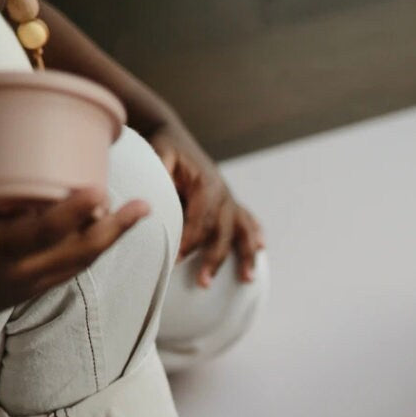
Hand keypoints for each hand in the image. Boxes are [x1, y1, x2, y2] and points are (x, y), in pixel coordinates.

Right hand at [0, 131, 148, 336]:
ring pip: (80, 264)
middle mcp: (18, 276)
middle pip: (79, 254)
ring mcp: (28, 287)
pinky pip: (71, 270)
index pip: (41, 235)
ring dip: (110, 239)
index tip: (99, 191)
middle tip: (145, 205)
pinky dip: (92, 250)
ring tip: (136, 213)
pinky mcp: (31, 291)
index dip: (72, 214)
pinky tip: (107, 232)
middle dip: (115, 230)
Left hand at [146, 118, 264, 286]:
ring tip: (246, 278)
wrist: (172, 134)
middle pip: (223, 232)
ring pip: (241, 231)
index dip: (190, 240)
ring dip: (245, 256)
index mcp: (207, 185)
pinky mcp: (230, 202)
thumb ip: (160, 172)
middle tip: (203, 282)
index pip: (201, 219)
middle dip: (214, 258)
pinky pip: (247, 220)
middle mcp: (224, 194)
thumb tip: (153, 193)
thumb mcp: (158, 155)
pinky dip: (254, 234)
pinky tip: (262, 249)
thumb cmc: (163, 149)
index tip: (177, 259)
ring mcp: (230, 199)